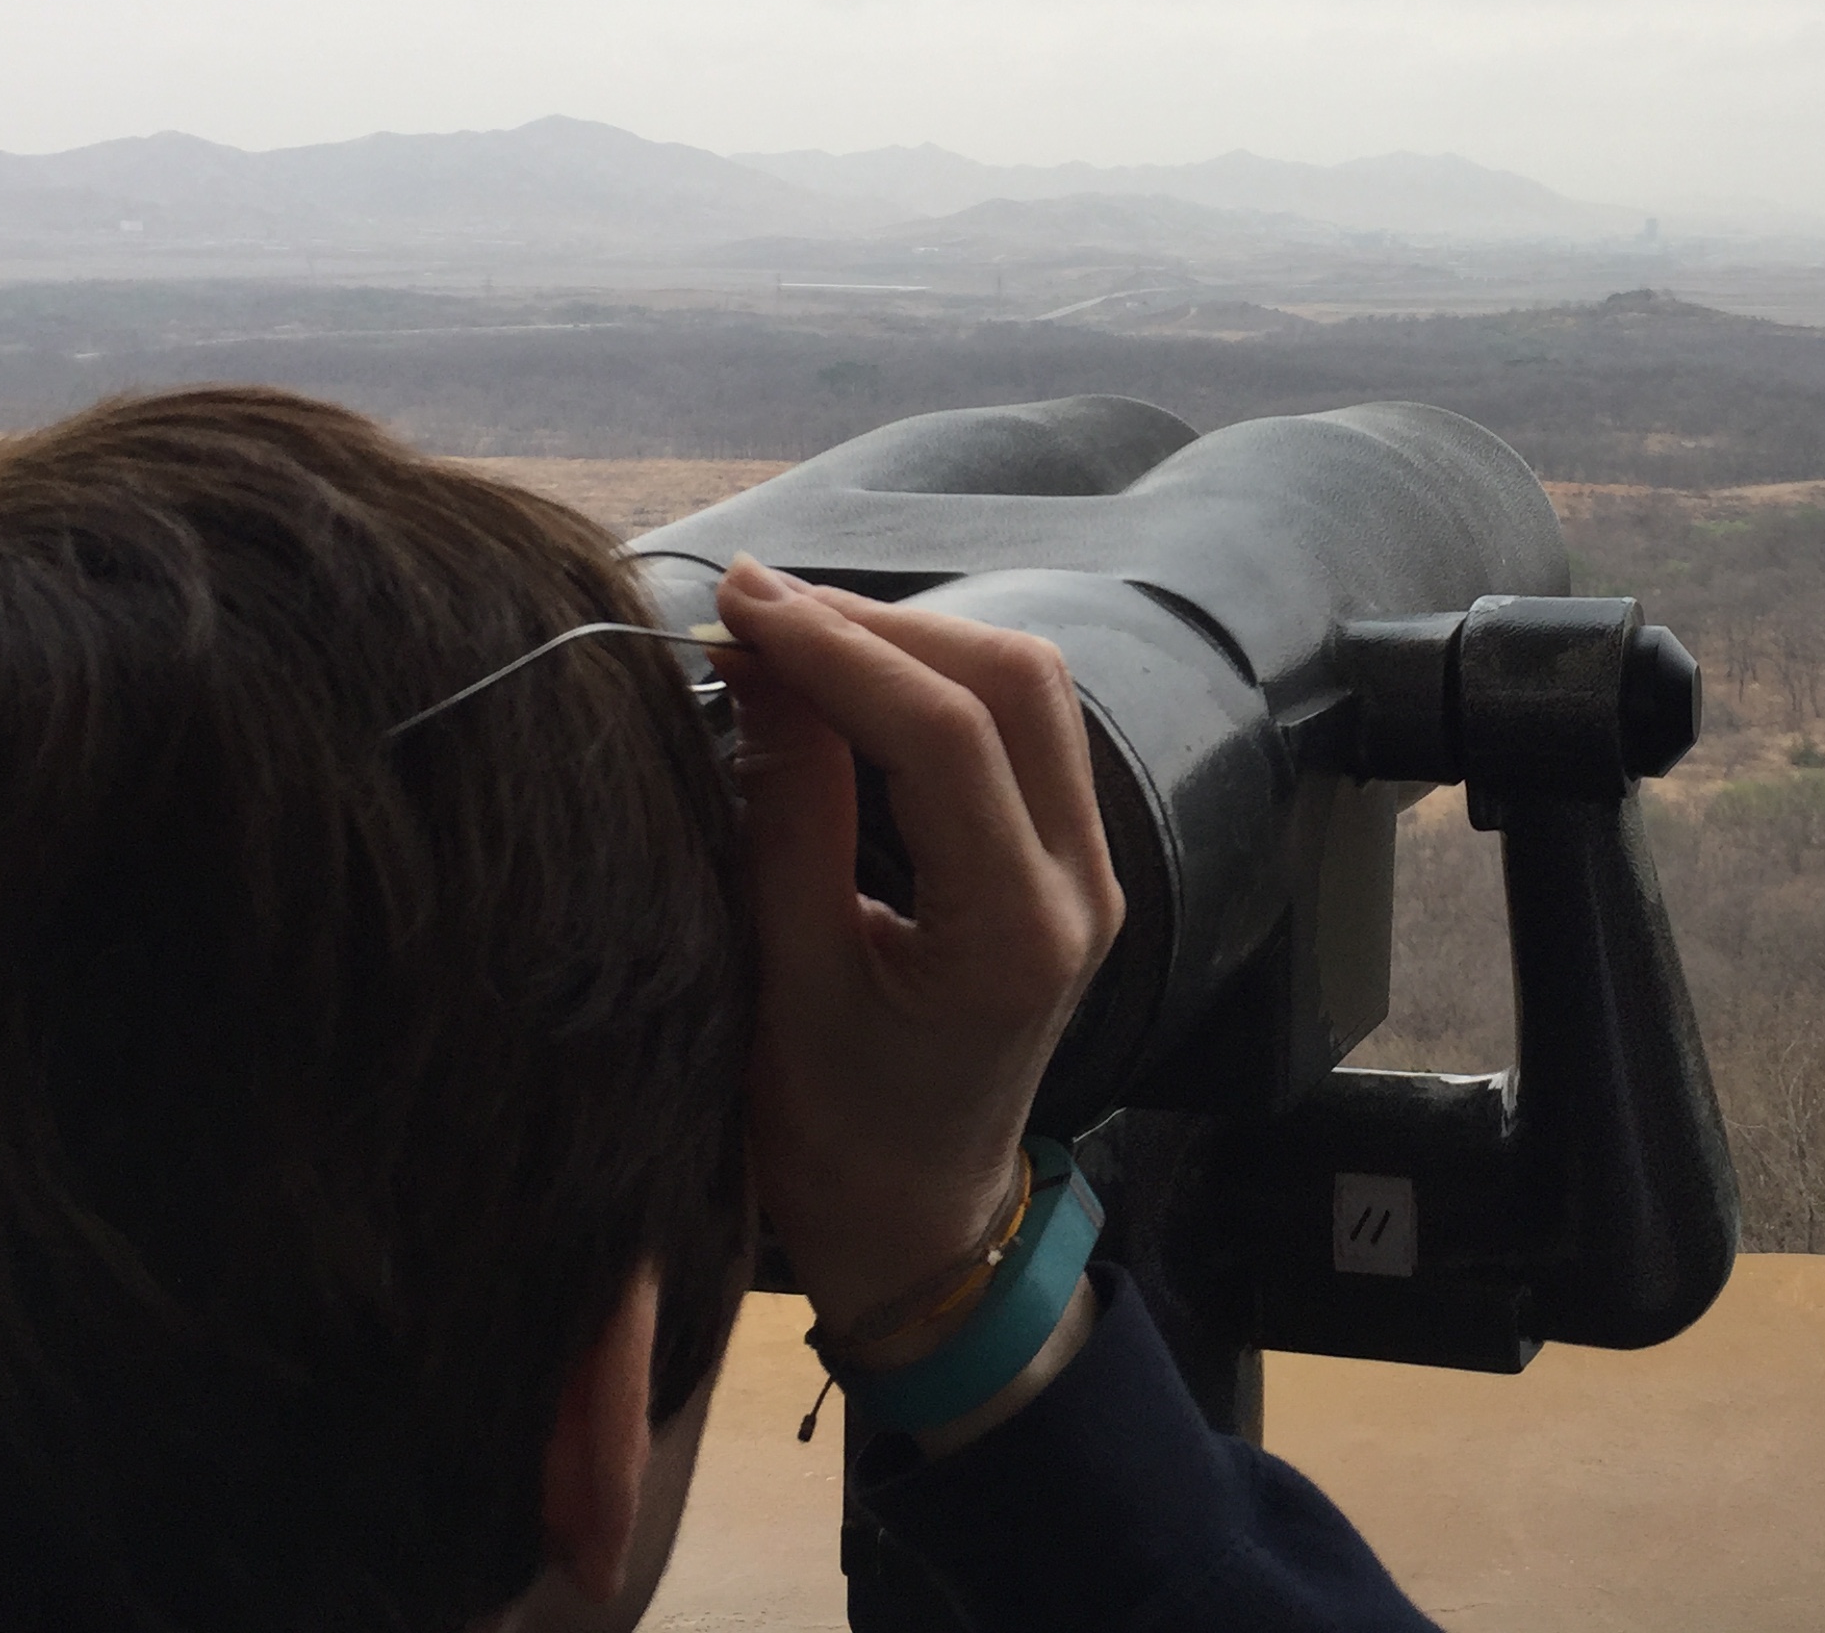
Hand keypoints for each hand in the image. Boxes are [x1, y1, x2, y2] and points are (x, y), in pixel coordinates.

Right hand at [707, 556, 1123, 1335]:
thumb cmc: (834, 1132)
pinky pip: (1018, 727)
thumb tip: (760, 660)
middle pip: (1014, 682)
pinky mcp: (1062, 856)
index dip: (839, 649)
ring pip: (1026, 689)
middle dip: (881, 625)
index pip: (946, 734)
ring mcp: (1086, 866)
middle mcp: (1081, 884)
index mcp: (1018, 932)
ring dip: (909, 641)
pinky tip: (841, 679)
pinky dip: (930, 681)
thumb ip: (785, 814)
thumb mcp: (783, 981)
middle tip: (754, 607)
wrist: (915, 1221)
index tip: (737, 604)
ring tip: (786, 632)